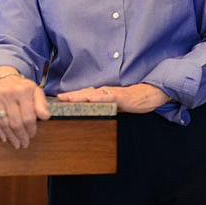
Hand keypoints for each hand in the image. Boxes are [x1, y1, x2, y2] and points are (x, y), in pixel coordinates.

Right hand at [0, 67, 49, 148]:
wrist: (2, 75)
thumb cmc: (21, 87)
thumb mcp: (35, 91)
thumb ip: (42, 104)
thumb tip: (45, 117)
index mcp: (24, 90)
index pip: (28, 117)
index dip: (31, 129)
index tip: (32, 135)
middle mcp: (9, 92)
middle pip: (15, 122)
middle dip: (21, 136)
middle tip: (24, 144)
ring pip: (4, 123)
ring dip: (10, 136)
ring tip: (16, 143)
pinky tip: (4, 138)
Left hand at [57, 82, 171, 112]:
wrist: (147, 95)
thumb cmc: (129, 101)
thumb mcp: (112, 105)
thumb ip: (101, 107)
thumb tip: (89, 113)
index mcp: (101, 95)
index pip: (83, 95)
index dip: (70, 97)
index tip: (58, 99)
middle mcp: (103, 92)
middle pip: (84, 93)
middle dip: (70, 96)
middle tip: (58, 98)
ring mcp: (111, 93)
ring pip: (92, 94)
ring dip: (79, 96)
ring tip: (68, 99)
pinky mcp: (120, 97)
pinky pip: (107, 97)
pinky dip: (98, 97)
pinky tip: (90, 98)